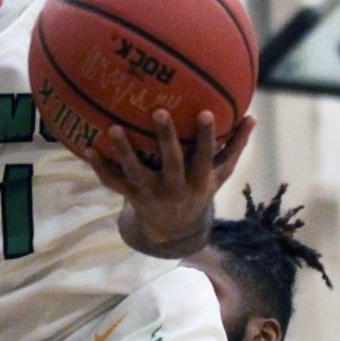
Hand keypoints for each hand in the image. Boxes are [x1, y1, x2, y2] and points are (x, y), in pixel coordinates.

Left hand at [82, 110, 255, 245]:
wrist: (174, 229)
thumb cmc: (199, 188)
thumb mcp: (220, 174)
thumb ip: (235, 146)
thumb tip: (253, 116)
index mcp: (199, 180)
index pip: (206, 156)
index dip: (206, 137)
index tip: (204, 112)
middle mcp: (175, 187)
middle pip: (171, 163)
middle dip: (166, 138)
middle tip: (159, 111)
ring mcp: (151, 193)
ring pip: (135, 172)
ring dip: (124, 151)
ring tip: (113, 128)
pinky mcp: (132, 196)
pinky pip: (113, 183)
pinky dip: (100, 167)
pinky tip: (87, 147)